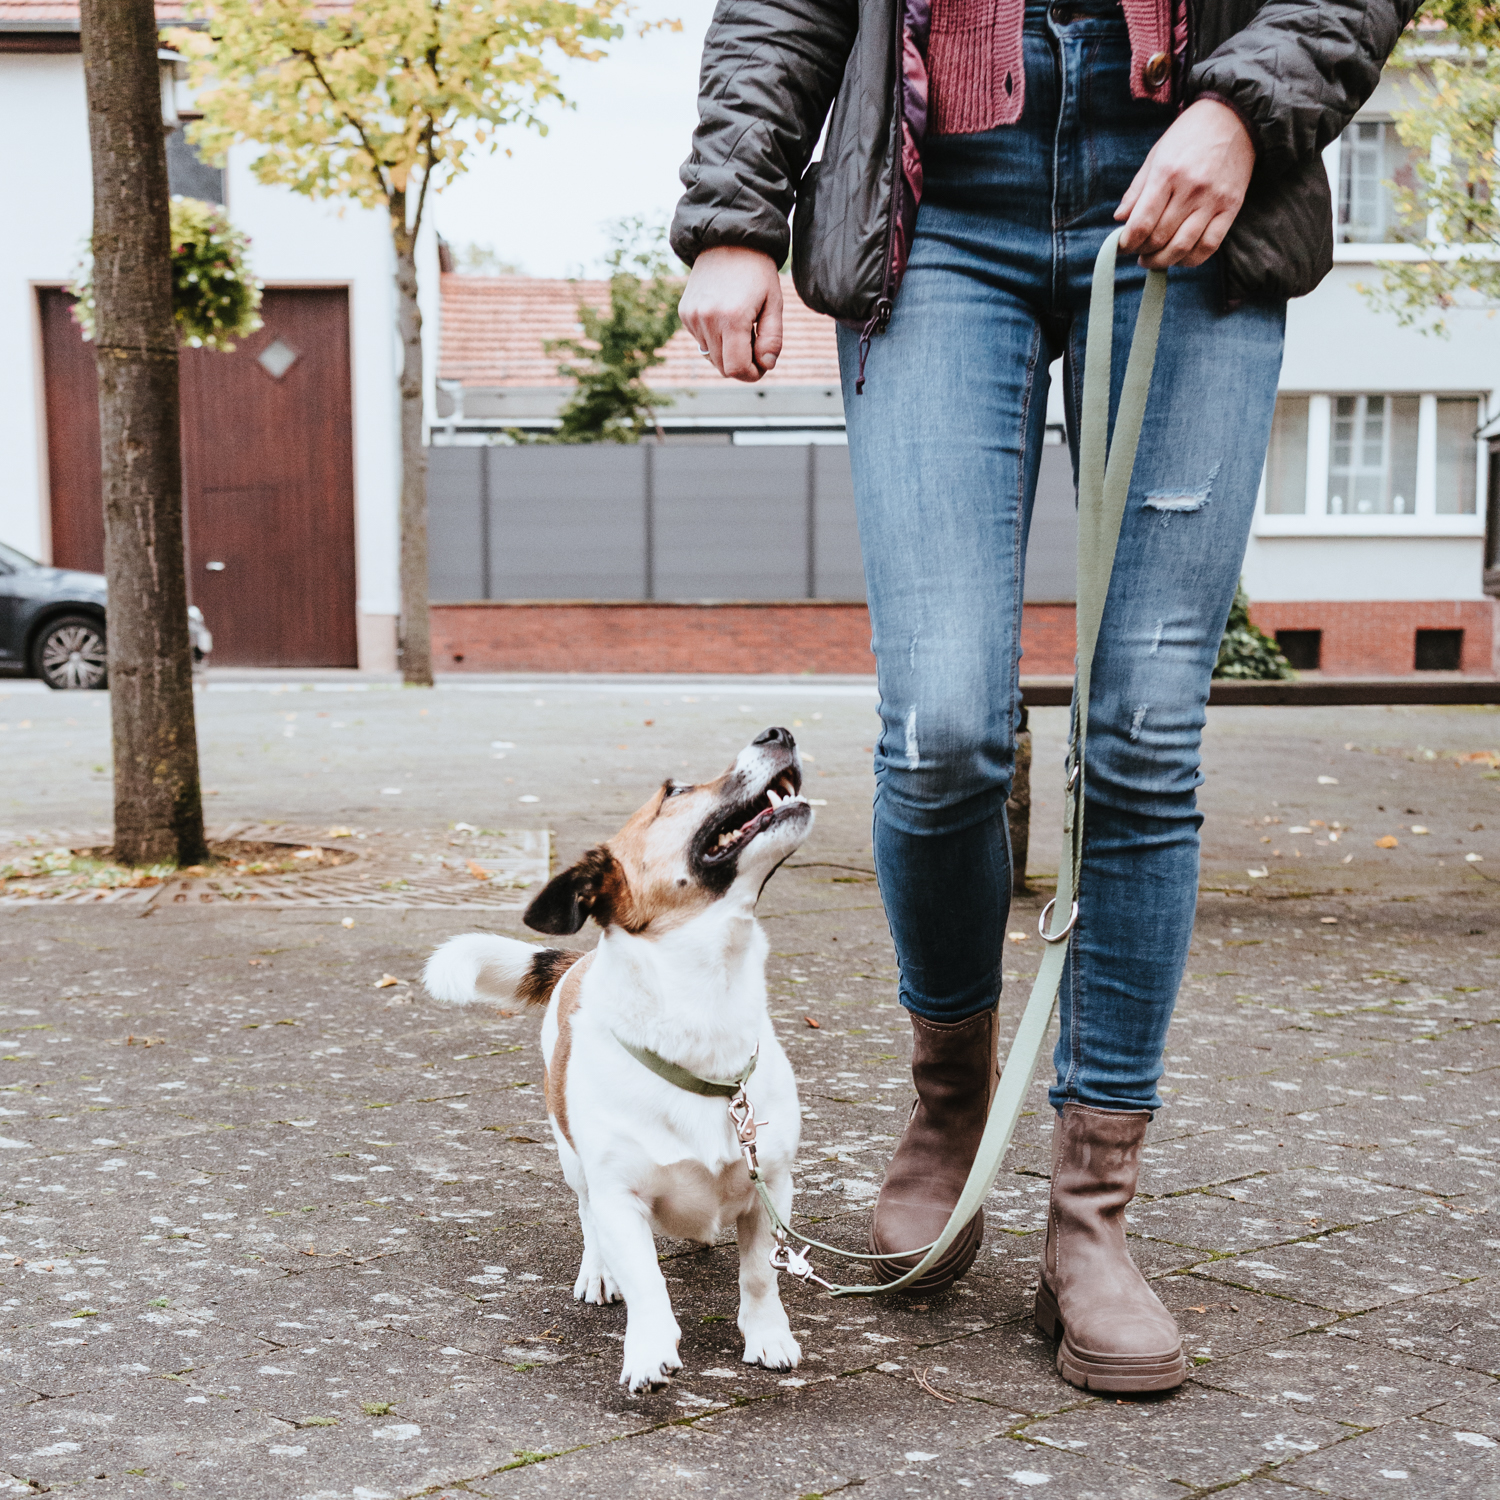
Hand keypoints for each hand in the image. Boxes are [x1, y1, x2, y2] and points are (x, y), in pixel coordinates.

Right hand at [678, 246, 782, 381]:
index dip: (752, 374)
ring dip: (729, 351)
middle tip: (757, 345)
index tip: (763, 365)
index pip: (736, 369)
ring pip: (712, 357)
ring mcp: (692, 316)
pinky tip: (726, 317)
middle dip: (742, 364)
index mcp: (732, 318)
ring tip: (743, 327)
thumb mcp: (774, 303)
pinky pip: (702, 342)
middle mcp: (707, 319)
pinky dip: (716, 339)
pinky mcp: (685, 313)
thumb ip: (773, 339)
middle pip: (723, 367)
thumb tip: (766, 366)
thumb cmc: (757, 272)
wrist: (727, 238)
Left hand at [1115, 98, 1254, 268]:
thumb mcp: (1156, 155)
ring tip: (1153, 260)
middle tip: (1137, 252)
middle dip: (1142, 252)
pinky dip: (1191, 259)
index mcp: (1167, 173)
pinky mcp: (1231, 207)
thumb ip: (1136, 190)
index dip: (1127, 243)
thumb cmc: (1189, 136)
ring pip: (1182, 247)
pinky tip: (1179, 257)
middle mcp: (1190, 189)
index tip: (1122, 246)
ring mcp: (1213, 200)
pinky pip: (1209, 246)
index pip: (1141, 223)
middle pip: (1159, 238)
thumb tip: (1119, 219)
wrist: (1234, 118)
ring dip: (1163, 261)